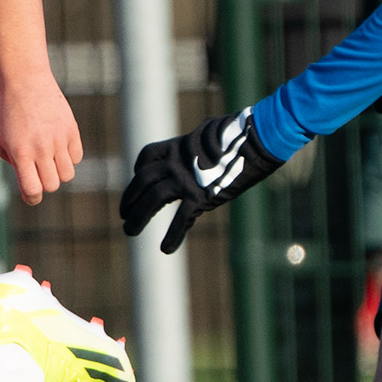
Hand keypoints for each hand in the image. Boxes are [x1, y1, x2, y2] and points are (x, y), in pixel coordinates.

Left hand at [0, 74, 84, 205]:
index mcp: (21, 153)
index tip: (30, 194)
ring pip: (68, 175)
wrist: (26, 82)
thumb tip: (31, 186)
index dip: (32, 198)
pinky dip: (69, 157)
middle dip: (45, 183)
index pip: (33, 191)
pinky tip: (59, 146)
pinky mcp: (72, 130)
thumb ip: (15, 165)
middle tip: (38, 171)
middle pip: (52, 185)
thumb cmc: (10, 114)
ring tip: (49, 159)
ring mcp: (59, 139)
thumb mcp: (3, 141)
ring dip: (59, 172)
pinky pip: (77, 157)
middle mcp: (41, 148)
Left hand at [119, 108, 285, 255]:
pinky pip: (181, 218)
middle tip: (124, 215)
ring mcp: (187, 179)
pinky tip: (165, 249)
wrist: (257, 139)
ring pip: (153, 199)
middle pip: (143, 181)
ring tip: (129, 232)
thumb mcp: (213, 132)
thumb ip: (202, 140)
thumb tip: (207, 135)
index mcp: (178, 146)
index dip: (139, 170)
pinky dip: (173, 235)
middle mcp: (177, 162)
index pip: (147, 157)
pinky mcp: (201, 195)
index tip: (138, 180)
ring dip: (139, 217)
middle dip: (130, 199)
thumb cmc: (242, 133)